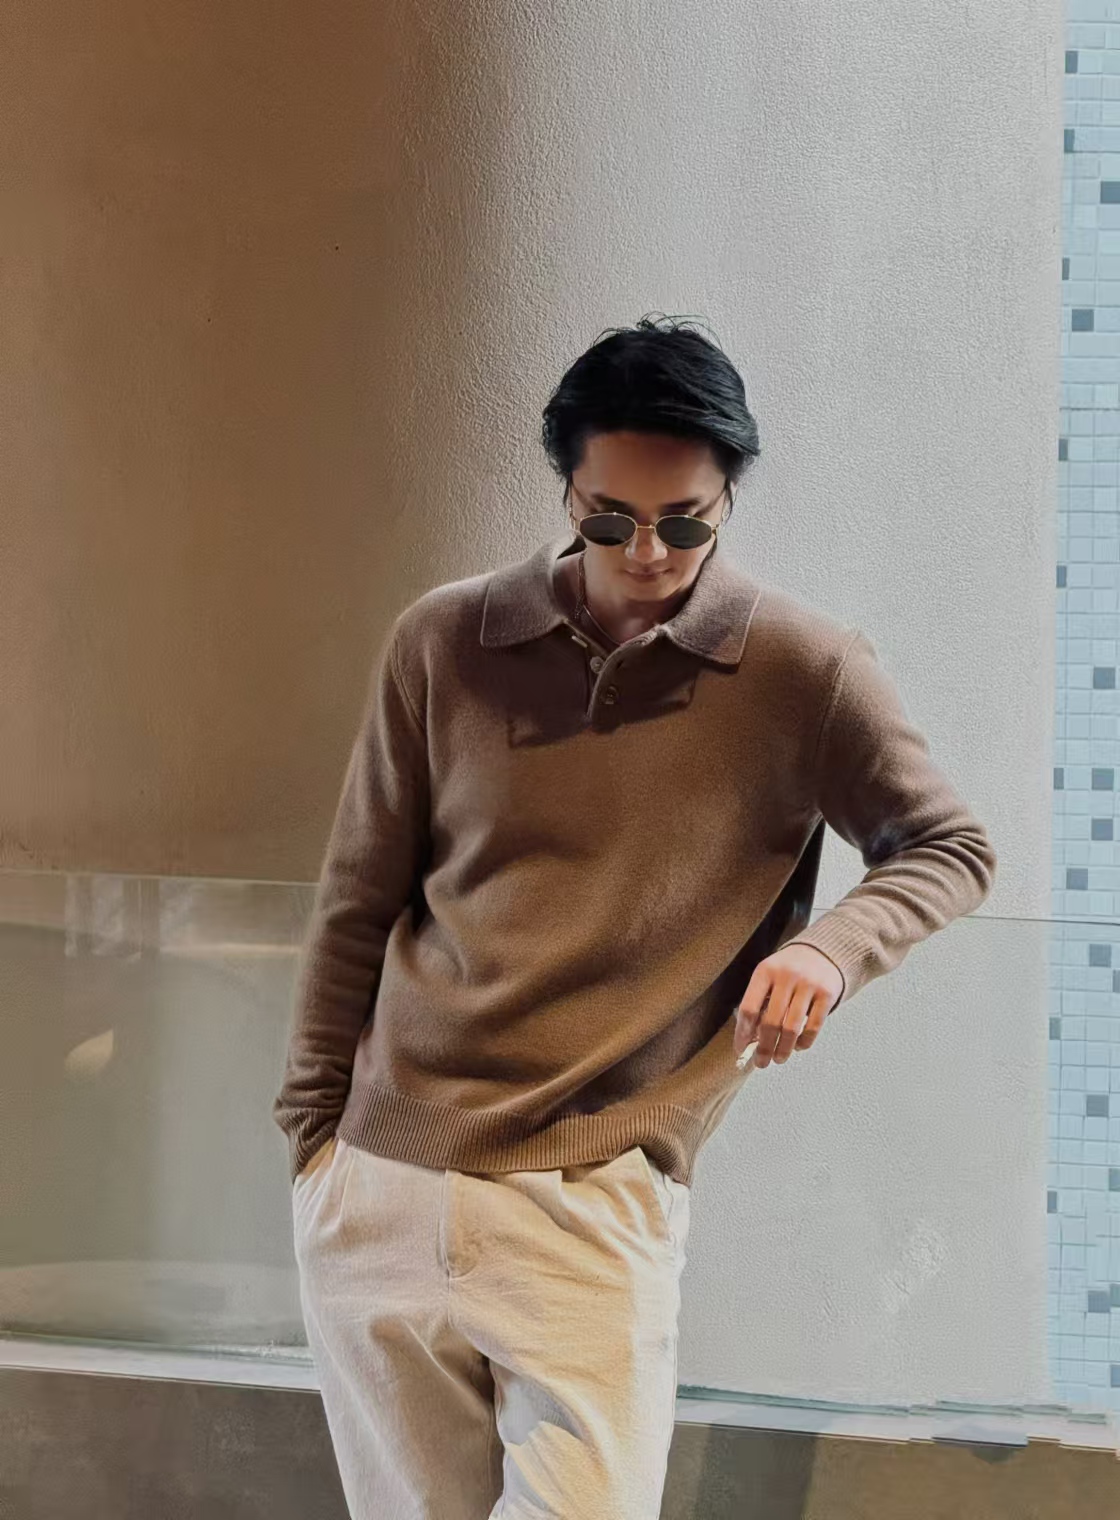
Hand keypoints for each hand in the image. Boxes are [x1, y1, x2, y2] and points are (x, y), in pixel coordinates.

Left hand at [732, 944, 843, 1068]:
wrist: (822, 952)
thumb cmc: (787, 972)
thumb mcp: (768, 977)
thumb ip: (759, 1003)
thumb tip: (750, 1040)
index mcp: (765, 971)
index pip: (749, 1008)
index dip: (743, 1033)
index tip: (740, 1050)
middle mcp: (786, 976)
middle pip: (770, 1022)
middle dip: (764, 1048)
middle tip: (761, 1063)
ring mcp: (808, 985)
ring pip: (791, 1028)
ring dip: (783, 1049)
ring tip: (778, 1059)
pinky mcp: (827, 994)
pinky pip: (813, 1027)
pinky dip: (804, 1042)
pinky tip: (798, 1047)